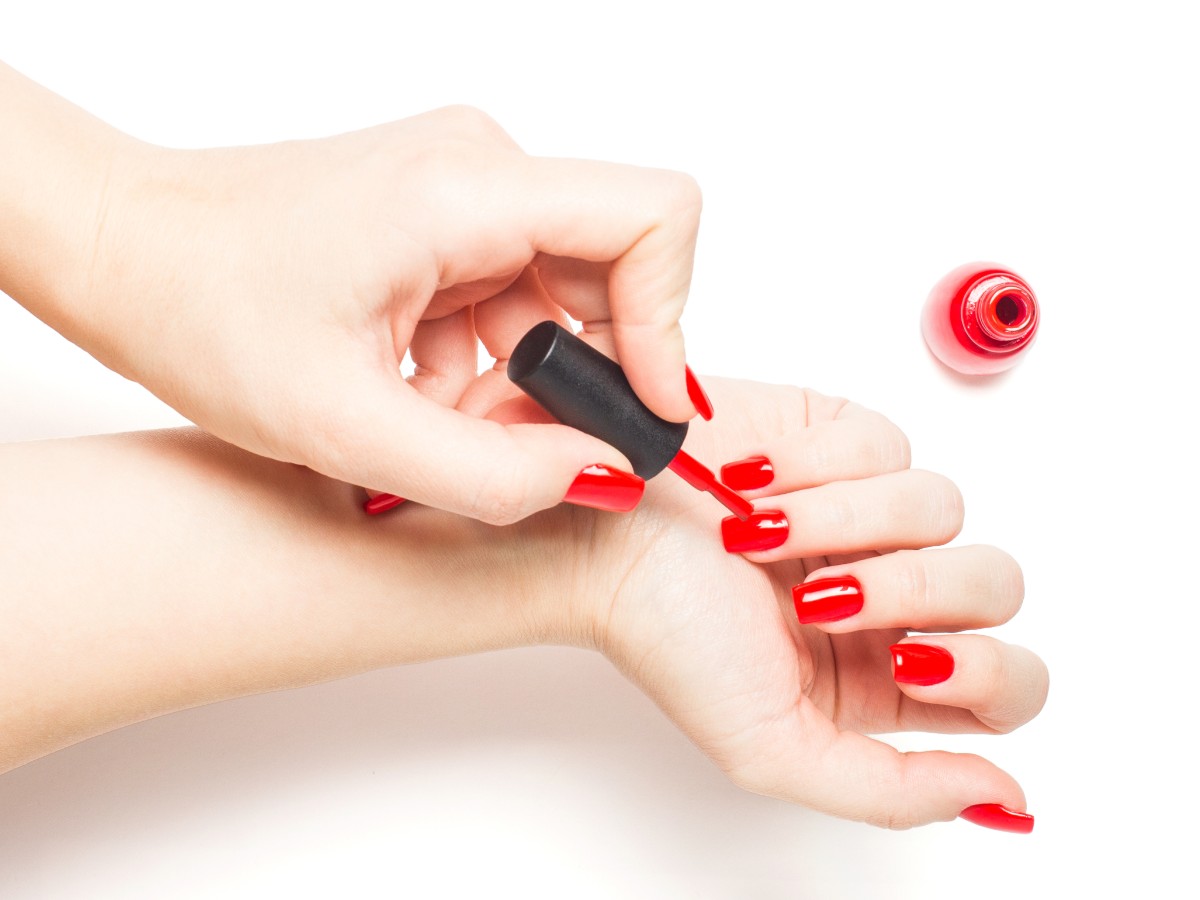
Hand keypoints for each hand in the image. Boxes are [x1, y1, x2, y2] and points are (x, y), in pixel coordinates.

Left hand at [75, 105, 701, 521]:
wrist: (127, 245)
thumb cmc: (200, 306)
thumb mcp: (346, 427)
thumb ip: (490, 472)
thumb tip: (601, 472)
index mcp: (462, 189)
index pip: (653, 217)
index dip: (669, 322)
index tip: (632, 407)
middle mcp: (479, 163)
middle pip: (616, 265)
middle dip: (578, 371)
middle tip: (507, 437)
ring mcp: (465, 181)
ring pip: (565, 290)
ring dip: (523, 373)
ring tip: (431, 416)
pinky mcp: (448, 209)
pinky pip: (518, 289)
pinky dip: (488, 356)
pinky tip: (416, 389)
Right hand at [569, 380, 1047, 830]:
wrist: (598, 539)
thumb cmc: (667, 635)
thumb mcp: (771, 748)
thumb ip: (890, 791)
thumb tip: (1003, 796)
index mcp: (883, 675)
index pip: (1008, 681)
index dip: (987, 670)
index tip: (912, 662)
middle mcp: (888, 593)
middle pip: (992, 585)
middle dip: (911, 591)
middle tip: (820, 598)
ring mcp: (870, 512)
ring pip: (942, 506)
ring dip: (842, 521)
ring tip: (757, 533)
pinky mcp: (841, 438)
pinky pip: (887, 442)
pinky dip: (815, 463)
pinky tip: (753, 483)